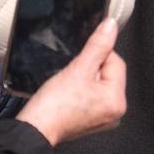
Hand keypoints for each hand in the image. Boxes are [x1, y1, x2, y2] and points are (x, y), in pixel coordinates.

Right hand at [16, 17, 127, 145]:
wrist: (36, 128)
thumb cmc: (55, 104)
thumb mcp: (78, 68)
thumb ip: (97, 45)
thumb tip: (111, 26)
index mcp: (117, 100)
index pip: (116, 61)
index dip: (96, 55)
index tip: (80, 61)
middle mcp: (115, 112)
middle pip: (109, 73)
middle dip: (91, 69)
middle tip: (73, 76)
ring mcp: (104, 118)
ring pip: (100, 84)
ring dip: (85, 79)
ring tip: (69, 87)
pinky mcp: (93, 121)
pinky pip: (93, 96)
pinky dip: (82, 91)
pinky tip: (69, 94)